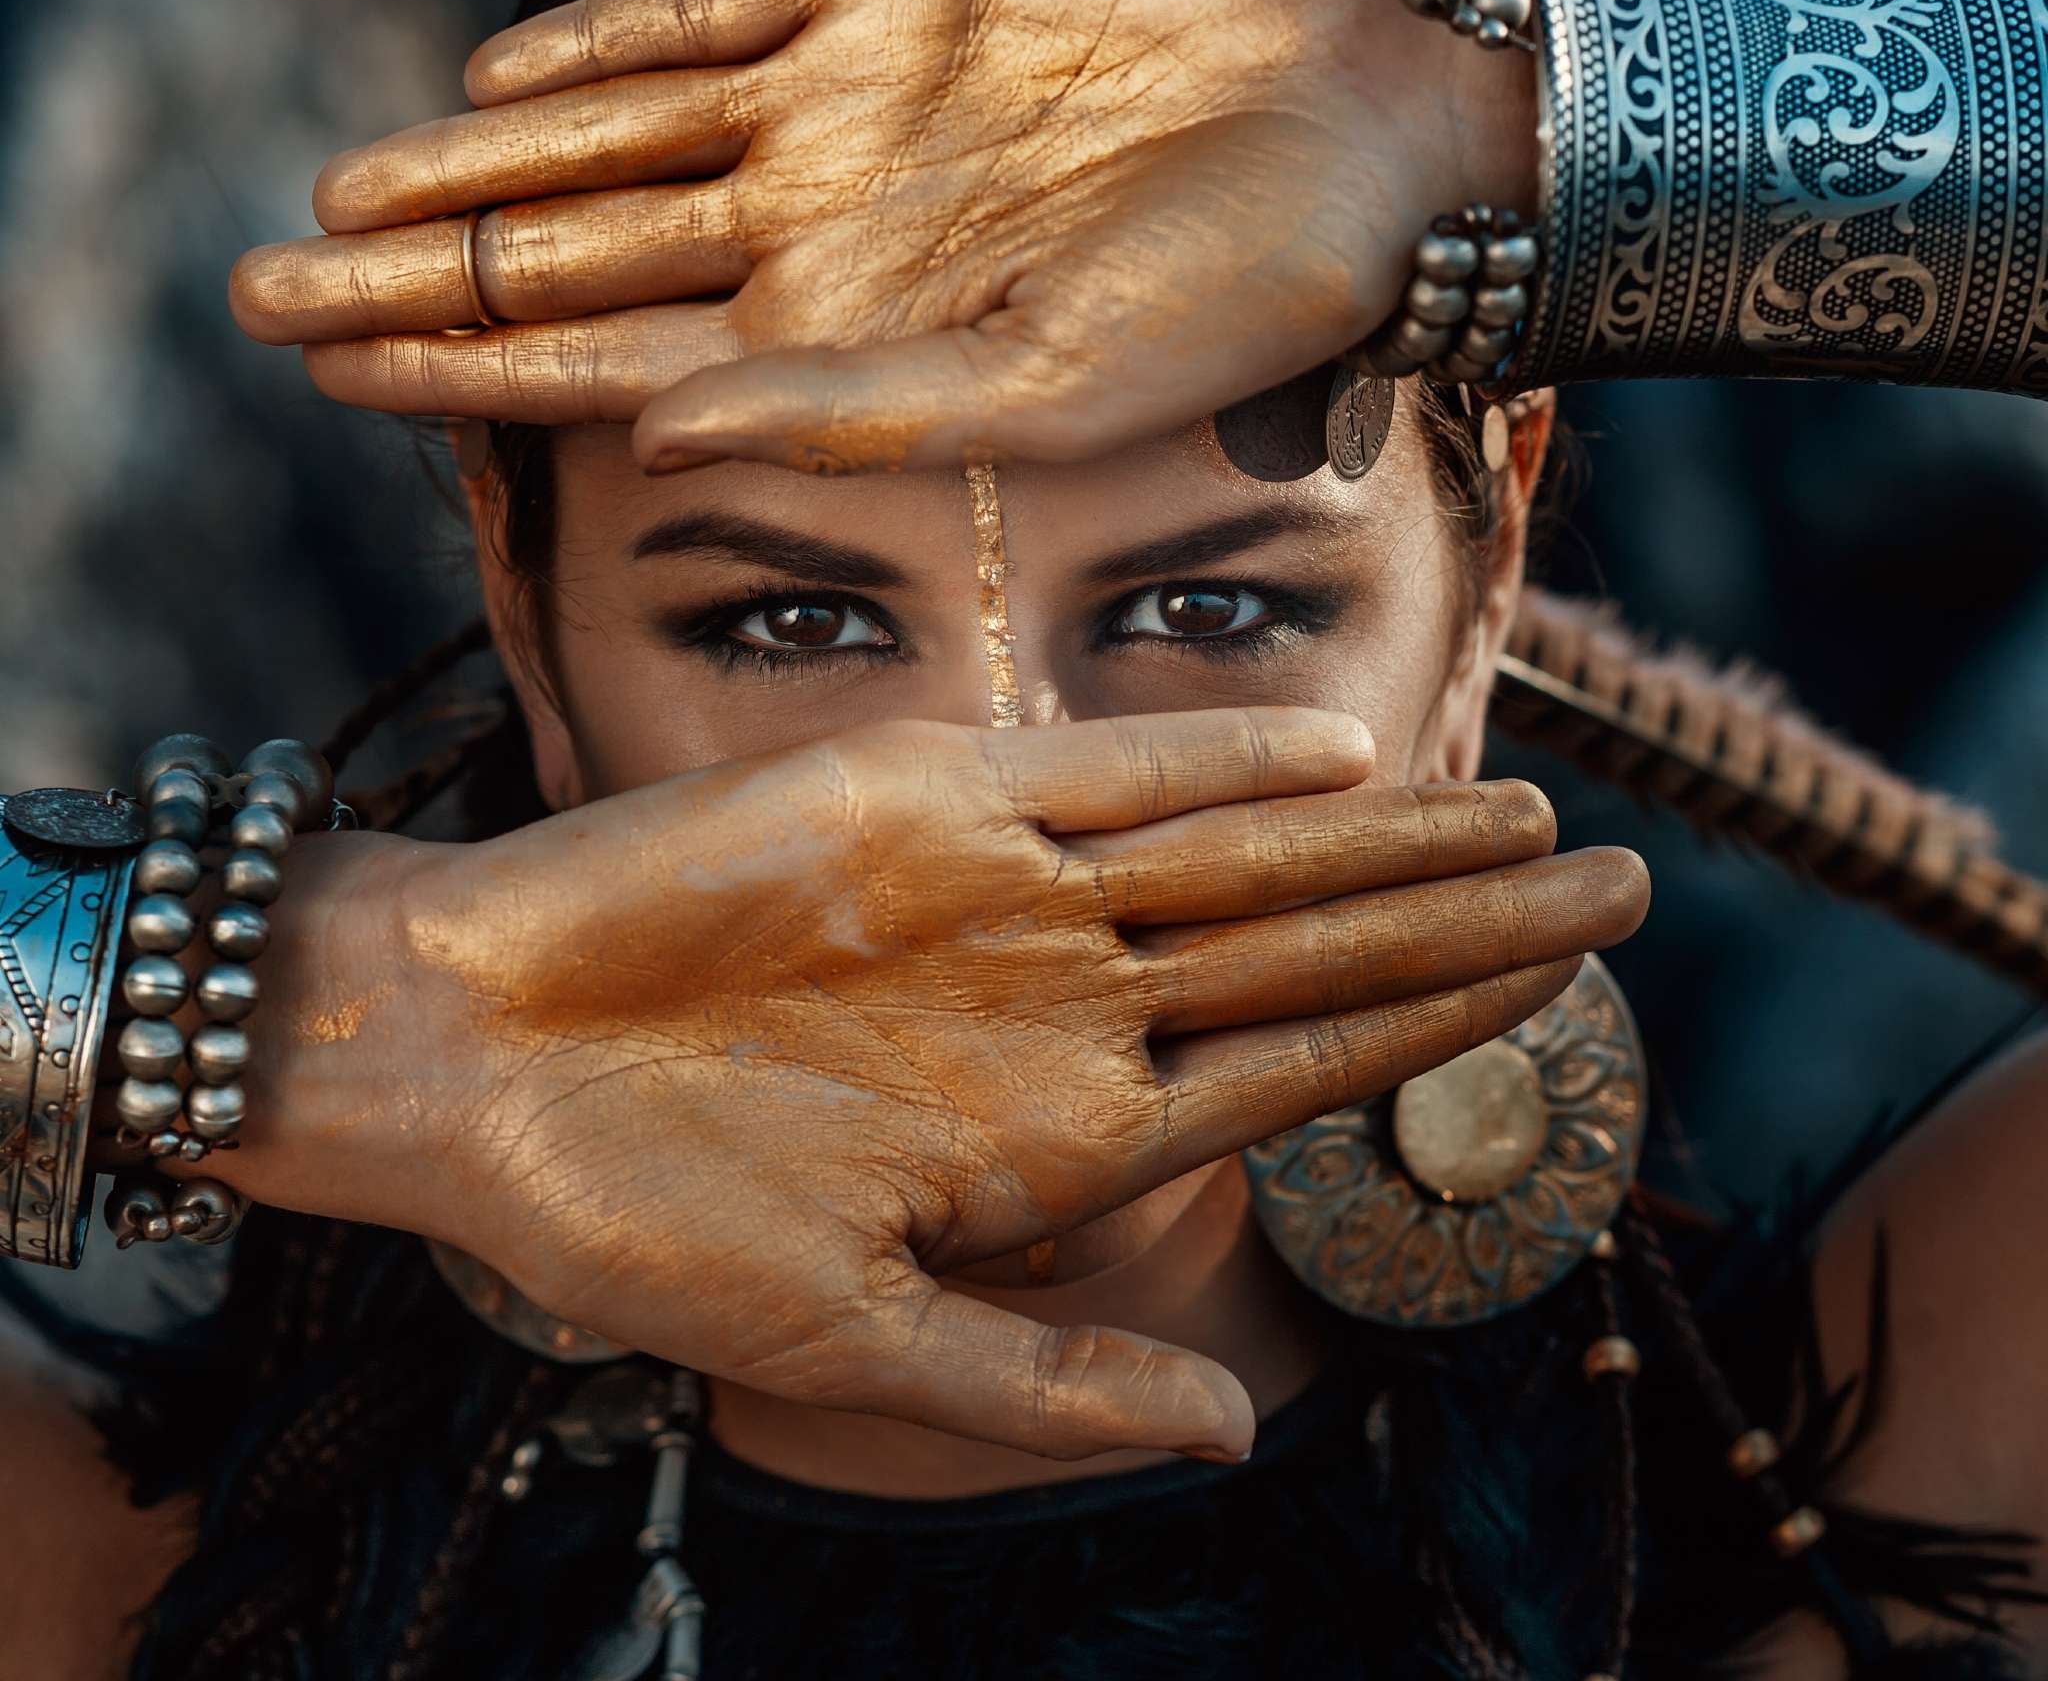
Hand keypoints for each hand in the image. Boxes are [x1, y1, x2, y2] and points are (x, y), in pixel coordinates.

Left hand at [230, 0, 1536, 468]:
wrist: (1371, 114)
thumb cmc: (1242, 291)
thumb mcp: (1046, 393)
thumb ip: (847, 415)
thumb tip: (645, 449)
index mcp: (849, 348)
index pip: (605, 377)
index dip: (460, 383)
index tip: (327, 390)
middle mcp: (823, 234)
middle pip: (568, 263)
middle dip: (414, 281)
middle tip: (257, 292)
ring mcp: (846, 109)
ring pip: (607, 142)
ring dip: (470, 171)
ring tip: (333, 196)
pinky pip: (712, 15)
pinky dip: (604, 45)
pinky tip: (499, 78)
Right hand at [232, 706, 1645, 1462]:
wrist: (476, 1049)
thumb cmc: (637, 1214)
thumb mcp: (853, 1337)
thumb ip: (1045, 1373)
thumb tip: (1238, 1430)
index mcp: (1066, 1125)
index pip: (1302, 1063)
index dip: (1441, 1027)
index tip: (1571, 998)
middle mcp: (1063, 995)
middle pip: (1308, 944)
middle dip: (1468, 920)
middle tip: (1625, 889)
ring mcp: (1003, 892)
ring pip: (1237, 851)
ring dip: (1385, 835)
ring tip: (1529, 815)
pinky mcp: (920, 797)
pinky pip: (1100, 773)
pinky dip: (1216, 761)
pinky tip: (1343, 753)